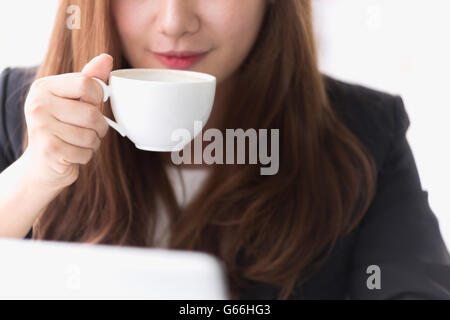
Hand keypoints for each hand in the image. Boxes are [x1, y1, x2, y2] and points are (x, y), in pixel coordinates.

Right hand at [21, 53, 112, 190]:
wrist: (42, 164)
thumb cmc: (62, 127)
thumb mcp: (72, 100)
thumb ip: (89, 79)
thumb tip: (107, 58)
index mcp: (43, 87)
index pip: (86, 83)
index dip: (97, 97)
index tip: (90, 104)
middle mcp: (37, 105)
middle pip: (91, 114)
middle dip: (99, 126)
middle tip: (88, 129)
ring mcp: (41, 129)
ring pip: (91, 135)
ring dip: (93, 143)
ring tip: (78, 142)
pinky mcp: (49, 151)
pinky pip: (86, 153)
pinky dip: (85, 156)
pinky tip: (72, 154)